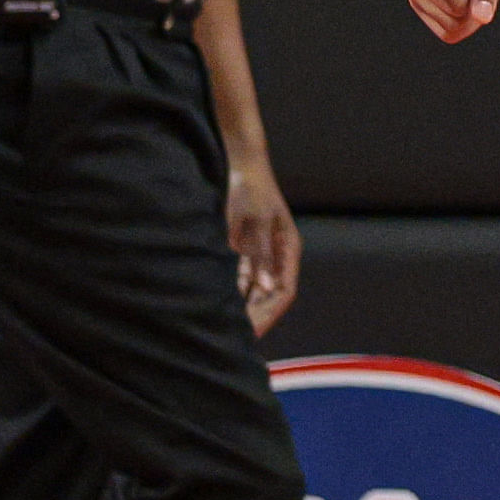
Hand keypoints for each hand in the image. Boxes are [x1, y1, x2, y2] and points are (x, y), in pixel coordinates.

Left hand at [228, 154, 299, 335]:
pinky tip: (212, 304)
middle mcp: (275, 256)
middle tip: (232, 339)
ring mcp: (258, 253)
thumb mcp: (256, 218)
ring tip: (220, 327)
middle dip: (253, 317)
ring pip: (250, 290)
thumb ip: (260, 253)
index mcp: (287, 249)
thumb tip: (265, 286)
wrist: (238, 160)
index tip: (251, 333)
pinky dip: (227, 291)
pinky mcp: (240, 248)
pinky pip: (236, 277)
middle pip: (267, 296)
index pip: (283, 292)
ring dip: (239, 307)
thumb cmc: (250, 186)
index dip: (268, 314)